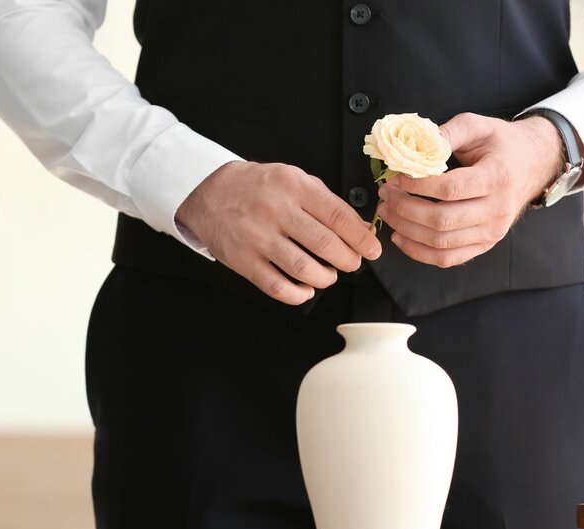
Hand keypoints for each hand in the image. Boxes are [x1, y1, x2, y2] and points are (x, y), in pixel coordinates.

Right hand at [176, 161, 382, 304]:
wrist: (210, 193)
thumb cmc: (259, 187)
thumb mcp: (294, 179)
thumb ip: (326, 201)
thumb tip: (360, 229)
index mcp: (293, 186)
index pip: (338, 217)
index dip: (361, 238)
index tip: (373, 249)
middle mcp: (275, 210)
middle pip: (325, 244)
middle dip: (348, 260)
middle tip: (352, 263)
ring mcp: (257, 237)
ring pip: (303, 269)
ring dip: (325, 278)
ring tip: (329, 275)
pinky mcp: (243, 260)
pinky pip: (276, 286)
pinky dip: (297, 294)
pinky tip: (305, 290)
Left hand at [375, 113, 566, 267]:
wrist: (534, 163)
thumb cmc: (501, 143)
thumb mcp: (477, 125)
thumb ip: (447, 133)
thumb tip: (414, 147)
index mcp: (497, 177)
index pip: (449, 189)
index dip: (416, 186)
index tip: (394, 178)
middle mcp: (497, 210)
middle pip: (442, 220)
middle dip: (404, 209)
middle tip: (385, 195)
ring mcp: (492, 232)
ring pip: (441, 242)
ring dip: (406, 230)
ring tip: (386, 212)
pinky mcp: (485, 244)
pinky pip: (448, 258)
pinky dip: (419, 252)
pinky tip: (400, 237)